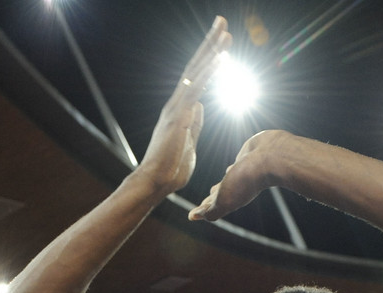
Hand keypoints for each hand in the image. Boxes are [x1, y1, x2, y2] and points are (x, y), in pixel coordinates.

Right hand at [137, 16, 231, 195]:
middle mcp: (177, 102)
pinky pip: (196, 89)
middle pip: (196, 66)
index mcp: (181, 108)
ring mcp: (176, 107)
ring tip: (225, 33)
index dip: (210, 58)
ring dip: (211, 51)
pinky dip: (209, 72)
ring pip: (196, 72)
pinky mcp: (178, 116)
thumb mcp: (189, 141)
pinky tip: (220, 58)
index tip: (222, 42)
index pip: (198, 76)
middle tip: (223, 21)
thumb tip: (201, 106)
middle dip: (210, 43)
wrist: (156, 182)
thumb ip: (194, 122)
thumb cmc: (171, 167)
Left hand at [189, 130, 288, 220]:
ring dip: (223, 183)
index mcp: (231, 198)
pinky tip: (234, 165)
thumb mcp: (224, 200)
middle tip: (205, 202)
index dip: (204, 210)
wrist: (271, 157)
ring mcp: (244, 172)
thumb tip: (194, 217)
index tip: (194, 214)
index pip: (214, 206)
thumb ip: (211, 210)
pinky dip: (233, 167)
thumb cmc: (247, 180)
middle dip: (213, 199)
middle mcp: (238, 187)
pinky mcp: (248, 157)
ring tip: (217, 186)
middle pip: (221, 195)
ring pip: (229, 180)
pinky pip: (237, 164)